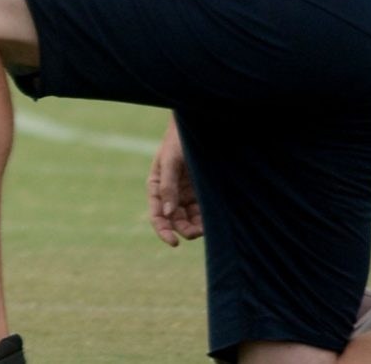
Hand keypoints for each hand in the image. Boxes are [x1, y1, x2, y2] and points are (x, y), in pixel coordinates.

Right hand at [147, 120, 202, 246]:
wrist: (199, 128)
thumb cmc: (180, 140)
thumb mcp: (171, 160)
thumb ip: (168, 186)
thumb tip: (167, 213)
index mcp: (157, 185)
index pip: (157, 214)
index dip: (162, 230)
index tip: (174, 242)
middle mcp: (170, 193)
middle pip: (174, 220)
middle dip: (184, 229)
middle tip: (198, 232)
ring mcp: (186, 193)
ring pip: (189, 218)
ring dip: (196, 226)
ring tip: (207, 228)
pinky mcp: (202, 192)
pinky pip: (202, 211)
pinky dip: (206, 219)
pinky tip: (213, 221)